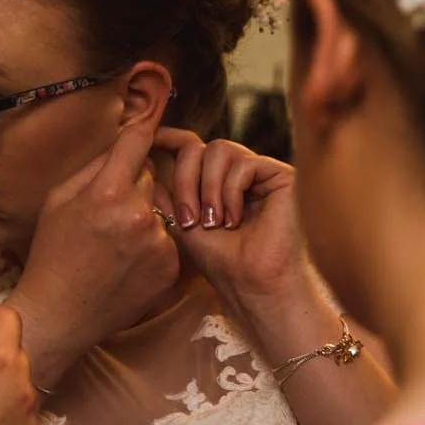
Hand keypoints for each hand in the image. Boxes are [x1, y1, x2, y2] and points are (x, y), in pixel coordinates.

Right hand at [11, 121, 180, 378]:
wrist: (59, 314)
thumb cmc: (52, 254)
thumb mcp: (57, 200)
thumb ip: (93, 166)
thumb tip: (124, 139)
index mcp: (107, 191)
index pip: (138, 140)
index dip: (140, 131)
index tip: (144, 127)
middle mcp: (139, 214)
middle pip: (149, 176)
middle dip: (132, 186)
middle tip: (105, 214)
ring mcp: (158, 243)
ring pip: (161, 209)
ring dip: (144, 218)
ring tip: (114, 245)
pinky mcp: (171, 268)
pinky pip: (167, 240)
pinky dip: (152, 247)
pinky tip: (126, 264)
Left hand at [151, 128, 306, 309]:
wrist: (252, 285)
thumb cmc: (221, 263)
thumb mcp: (183, 224)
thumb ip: (167, 195)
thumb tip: (143, 163)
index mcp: (216, 181)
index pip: (192, 147)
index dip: (170, 139)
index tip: (151, 140)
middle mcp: (238, 172)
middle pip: (200, 147)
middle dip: (185, 180)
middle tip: (188, 218)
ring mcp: (260, 173)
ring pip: (219, 150)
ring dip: (207, 188)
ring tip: (213, 223)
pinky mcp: (281, 175)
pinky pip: (244, 164)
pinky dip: (231, 192)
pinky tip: (234, 220)